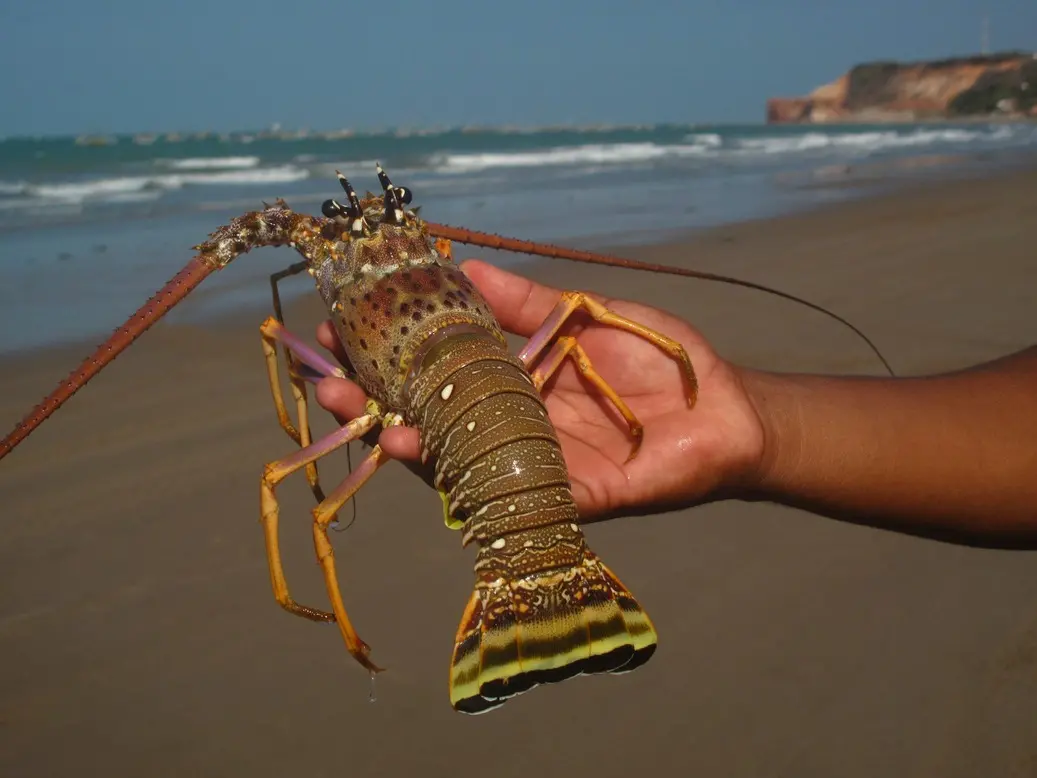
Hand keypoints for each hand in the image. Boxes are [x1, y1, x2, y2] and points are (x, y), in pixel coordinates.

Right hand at [315, 259, 765, 520]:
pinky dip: (470, 481)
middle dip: (375, 406)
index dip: (388, 356)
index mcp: (513, 384)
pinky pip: (509, 495)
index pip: (435, 373)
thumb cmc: (661, 361)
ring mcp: (533, 467)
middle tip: (328, 386)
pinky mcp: (566, 499)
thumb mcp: (585, 315)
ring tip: (368, 422)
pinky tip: (430, 455)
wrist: (727, 408)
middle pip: (431, 423)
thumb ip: (526, 303)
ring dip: (407, 445)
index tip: (341, 328)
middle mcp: (511, 429)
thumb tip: (460, 265)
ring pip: (458, 465)